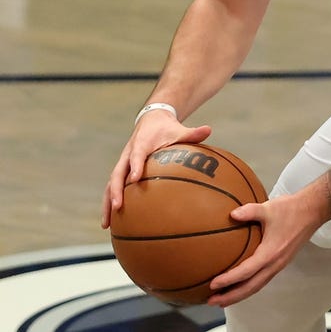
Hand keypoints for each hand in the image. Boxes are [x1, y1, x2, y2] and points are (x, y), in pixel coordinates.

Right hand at [101, 111, 211, 227]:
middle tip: (118, 207)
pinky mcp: (122, 171)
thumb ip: (192, 133)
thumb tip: (209, 129)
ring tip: (107, 224)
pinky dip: (110, 203)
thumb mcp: (180, 130)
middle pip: (117, 173)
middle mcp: (127, 155)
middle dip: (115, 191)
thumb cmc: (167, 129)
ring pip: (111, 184)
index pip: (136, 155)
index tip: (135, 179)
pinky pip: (113, 188)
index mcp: (141, 144)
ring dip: (107, 202)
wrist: (151, 120)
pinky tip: (111, 223)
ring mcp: (123, 164)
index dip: (135, 166)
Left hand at [207, 192, 324, 306]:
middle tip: (212, 301)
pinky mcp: (281, 262)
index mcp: (271, 252)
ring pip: (257, 286)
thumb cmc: (291, 209)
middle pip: (251, 286)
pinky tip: (240, 285)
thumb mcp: (268, 208)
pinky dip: (249, 287)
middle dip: (231, 296)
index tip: (213, 284)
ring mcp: (279, 264)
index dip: (229, 280)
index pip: (246, 272)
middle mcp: (275, 263)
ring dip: (239, 294)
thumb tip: (231, 215)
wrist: (313, 211)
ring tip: (222, 299)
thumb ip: (249, 211)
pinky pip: (262, 280)